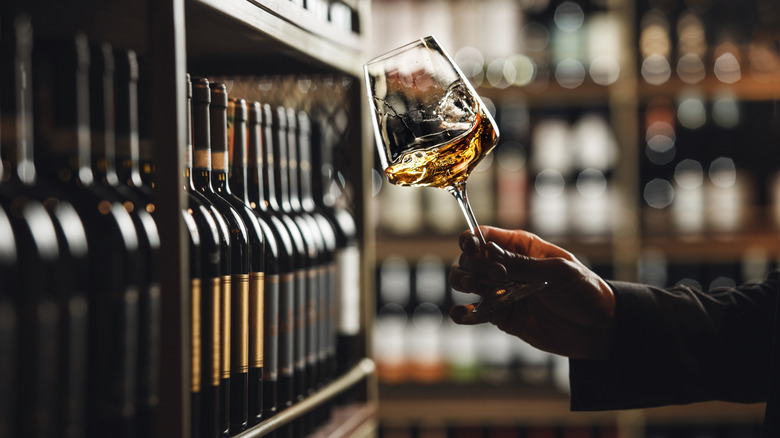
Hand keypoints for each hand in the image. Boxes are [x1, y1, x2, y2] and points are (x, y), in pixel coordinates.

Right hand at [449, 226, 614, 359]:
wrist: (597, 328)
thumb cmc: (583, 290)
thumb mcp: (556, 272)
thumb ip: (521, 265)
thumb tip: (488, 252)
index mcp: (520, 247)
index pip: (484, 235)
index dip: (471, 239)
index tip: (470, 247)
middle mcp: (505, 267)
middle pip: (471, 259)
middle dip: (473, 264)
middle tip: (497, 276)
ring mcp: (500, 292)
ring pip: (466, 282)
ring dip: (462, 282)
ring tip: (474, 288)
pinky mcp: (500, 316)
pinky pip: (474, 314)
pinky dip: (462, 314)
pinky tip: (462, 314)